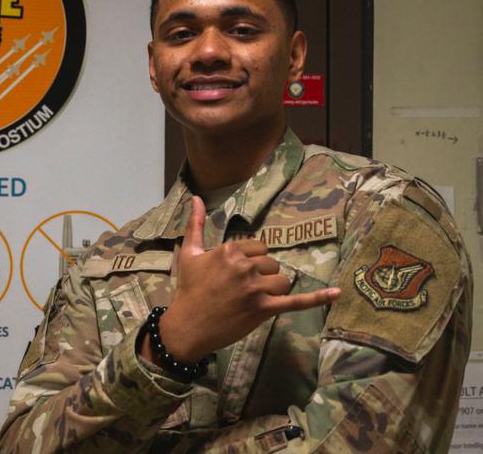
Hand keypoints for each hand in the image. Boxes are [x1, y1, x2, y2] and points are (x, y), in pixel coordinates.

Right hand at [142, 196, 339, 364]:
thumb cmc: (187, 289)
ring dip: (273, 290)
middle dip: (261, 276)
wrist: (186, 326)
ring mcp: (256, 288)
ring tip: (254, 300)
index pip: (259, 248)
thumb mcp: (189, 254)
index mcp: (230, 250)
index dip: (251, 261)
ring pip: (281, 281)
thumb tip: (196, 197)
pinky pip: (295, 302)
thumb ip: (195, 224)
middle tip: (241, 291)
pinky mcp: (264, 309)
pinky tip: (337, 293)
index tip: (236, 275)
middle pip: (271, 264)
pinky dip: (317, 299)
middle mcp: (245, 266)